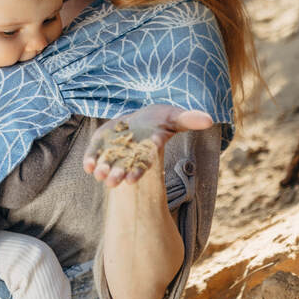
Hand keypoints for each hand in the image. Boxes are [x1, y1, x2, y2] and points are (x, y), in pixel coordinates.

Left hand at [82, 104, 212, 187]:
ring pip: (108, 164)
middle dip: (119, 174)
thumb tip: (210, 119)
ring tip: (100, 175)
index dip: (138, 171)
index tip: (132, 180)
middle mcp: (129, 155)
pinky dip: (90, 161)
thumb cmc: (159, 120)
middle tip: (113, 182)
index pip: (144, 163)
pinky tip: (88, 166)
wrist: (138, 120)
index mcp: (147, 150)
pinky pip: (93, 155)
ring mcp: (114, 150)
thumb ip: (189, 118)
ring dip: (104, 170)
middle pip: (124, 167)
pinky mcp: (100, 144)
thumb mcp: (174, 116)